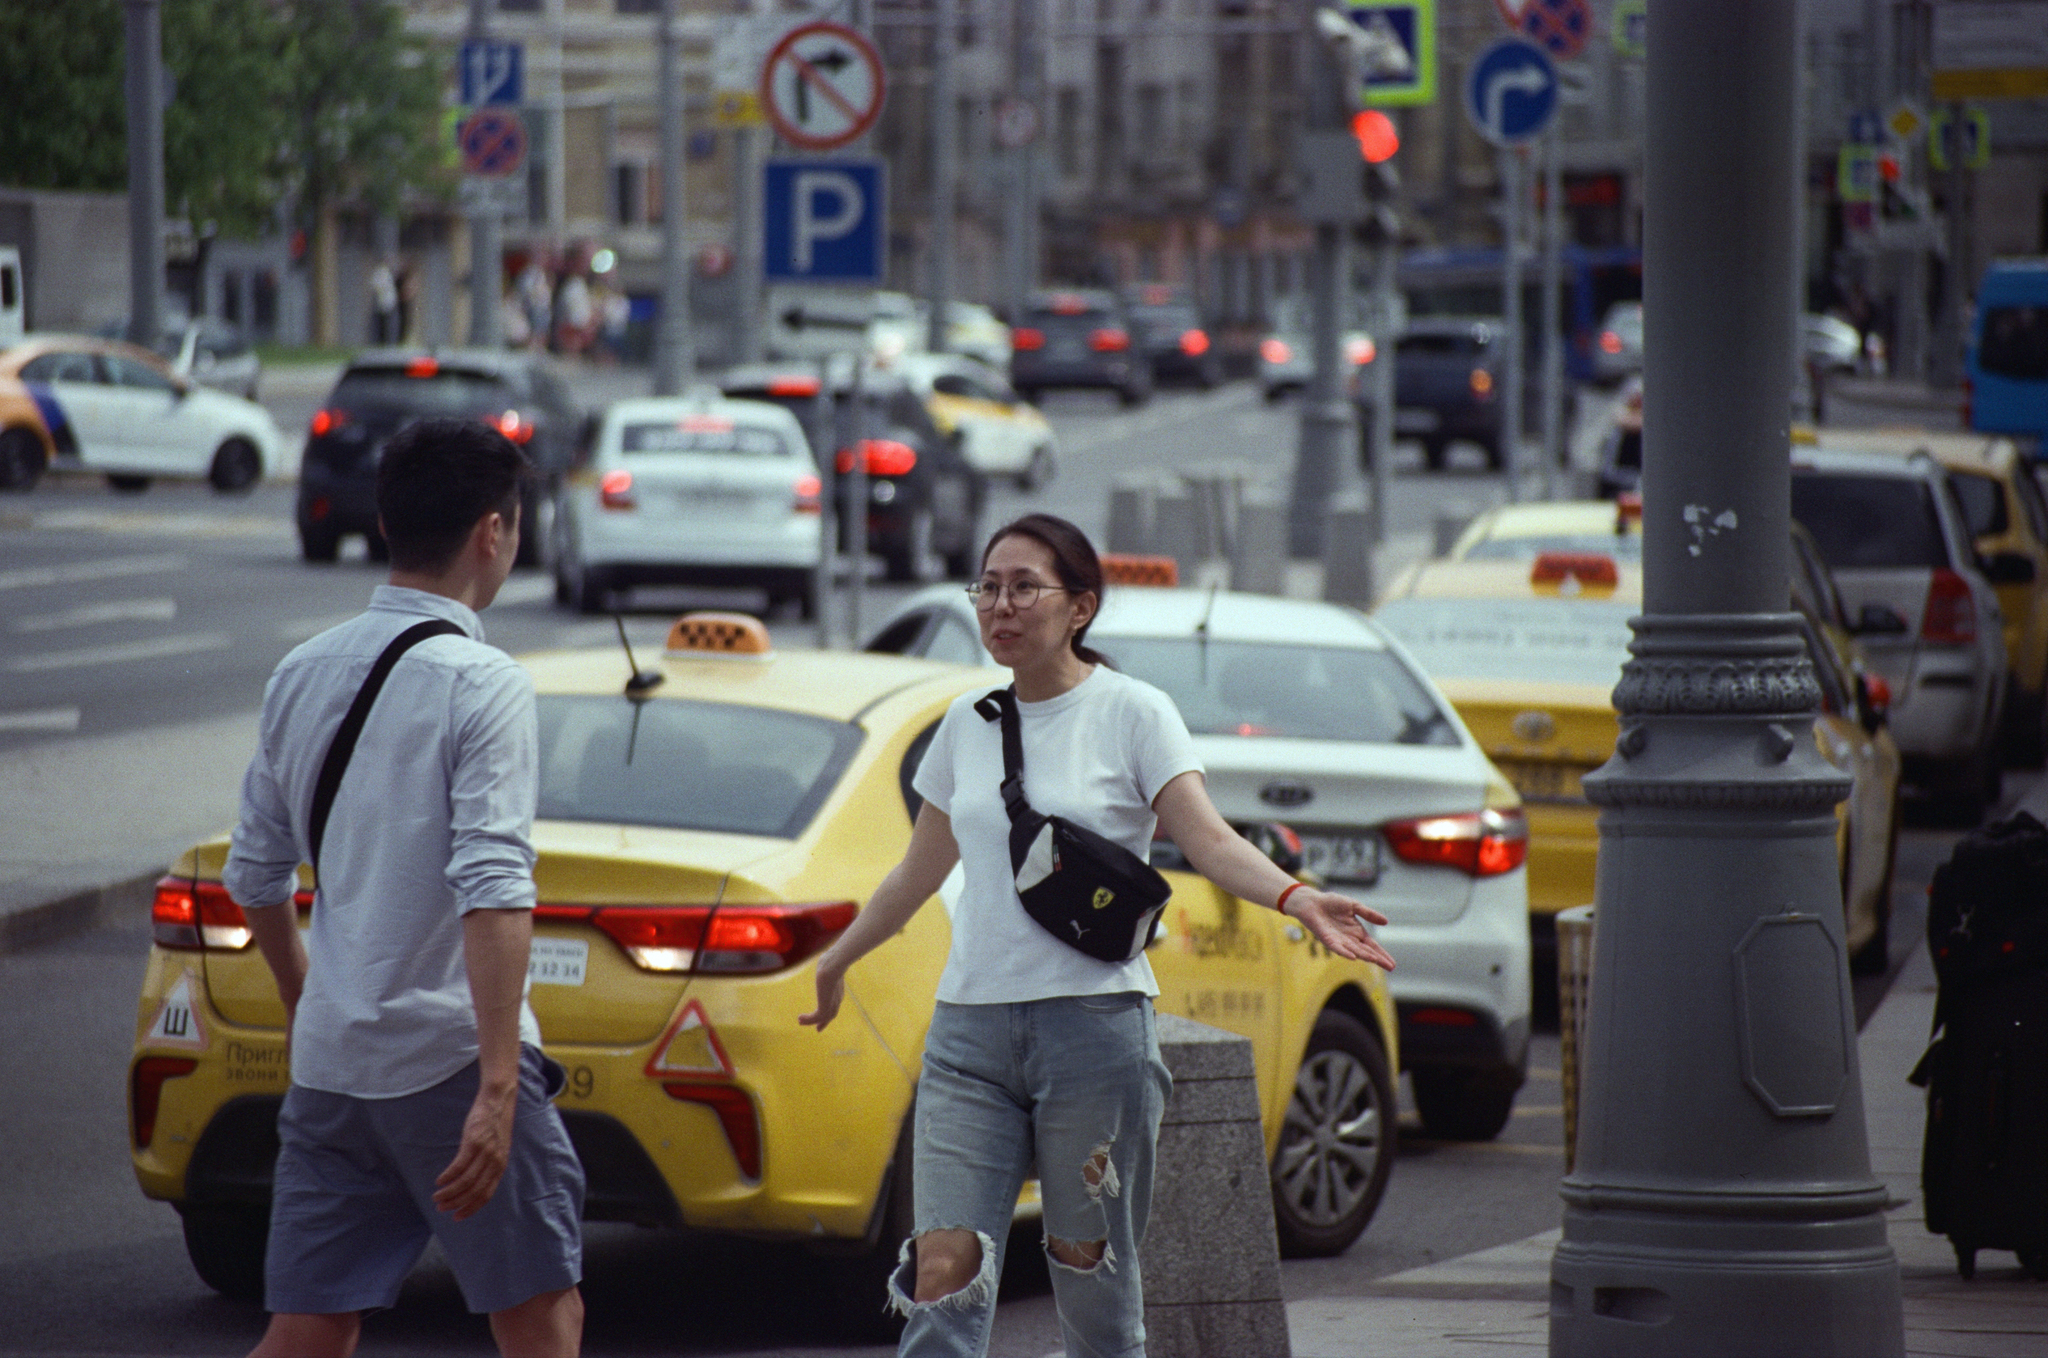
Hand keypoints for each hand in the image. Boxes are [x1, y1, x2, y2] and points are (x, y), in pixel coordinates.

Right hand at [433, 1081, 515, 1220]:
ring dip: (449, 1193)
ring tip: (437, 1197)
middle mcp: (495, 1162)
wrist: (499, 1099)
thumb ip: (488, 1163)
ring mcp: (485, 1152)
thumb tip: (474, 1180)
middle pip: (474, 1191)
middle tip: (441, 1208)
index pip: (486, 1194)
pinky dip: (448, 1176)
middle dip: (456, 1203)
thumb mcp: (497, 1147)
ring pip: (465, 1182)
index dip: (471, 1208)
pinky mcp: (474, 1142)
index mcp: (500, 1165)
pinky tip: (439, 1181)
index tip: (457, 1217)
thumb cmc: (495, 1123)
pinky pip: (459, 1166)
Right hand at [798, 960, 846, 1031]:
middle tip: (818, 1030)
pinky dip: (808, 1020)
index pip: (834, 1004)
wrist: (833, 965)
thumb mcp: (829, 963)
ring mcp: (832, 1003)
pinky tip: (800, 1018)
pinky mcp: (825, 1006)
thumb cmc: (831, 960)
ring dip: (811, 1021)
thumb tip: (827, 954)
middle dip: (824, 1022)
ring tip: (800, 1021)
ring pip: (823, 1017)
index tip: (824, 1016)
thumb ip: (828, 963)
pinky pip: (816, 1018)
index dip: (829, 1011)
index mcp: (838, 990)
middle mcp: (837, 998)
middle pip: (831, 1014)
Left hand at [1285, 887, 1395, 971]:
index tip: (1392, 964)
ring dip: (1364, 955)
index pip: (1372, 946)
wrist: (1312, 902)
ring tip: (1375, 960)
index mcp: (1357, 932)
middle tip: (1390, 967)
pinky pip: (1337, 947)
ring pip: (1354, 951)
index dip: (1382, 954)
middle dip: (1378, 959)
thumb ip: (1368, 914)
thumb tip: (1386, 922)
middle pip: (1366, 951)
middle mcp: (1349, 939)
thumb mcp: (1354, 906)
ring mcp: (1338, 940)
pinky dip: (1345, 952)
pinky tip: (1353, 957)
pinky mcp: (1327, 939)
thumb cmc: (1331, 903)